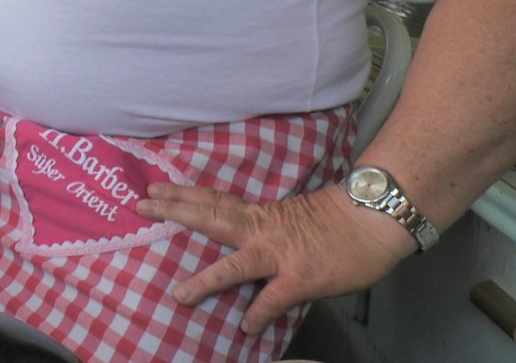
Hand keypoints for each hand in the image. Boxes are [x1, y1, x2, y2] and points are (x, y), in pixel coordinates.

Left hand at [136, 182, 414, 334]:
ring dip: (205, 280)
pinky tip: (246, 328)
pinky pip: (274, 301)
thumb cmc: (338, 217)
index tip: (152, 188)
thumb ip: (266, 228)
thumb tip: (246, 242)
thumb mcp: (292, 217)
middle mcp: (262, 229)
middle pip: (210, 216)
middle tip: (141, 205)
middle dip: (174, 211)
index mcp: (260, 213)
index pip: (213, 200)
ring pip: (235, 266)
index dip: (182, 194)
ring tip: (178, 295)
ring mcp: (280, 255)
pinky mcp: (301, 279)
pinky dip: (259, 314)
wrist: (374, 219)